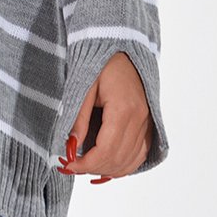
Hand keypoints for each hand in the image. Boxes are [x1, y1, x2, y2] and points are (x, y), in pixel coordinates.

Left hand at [56, 52, 152, 185]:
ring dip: (108, 169)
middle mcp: (140, 118)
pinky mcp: (149, 123)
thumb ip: (78, 118)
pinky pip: (140, 153)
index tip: (68, 165)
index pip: (106, 150)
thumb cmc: (102, 61)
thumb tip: (71, 147)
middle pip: (118, 159)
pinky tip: (107, 164)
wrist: (124, 47)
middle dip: (93, 168)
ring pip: (131, 161)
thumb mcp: (83, 86)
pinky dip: (124, 164)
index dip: (86, 164)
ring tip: (87, 164)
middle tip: (73, 166)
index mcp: (124, 109)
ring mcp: (147, 122)